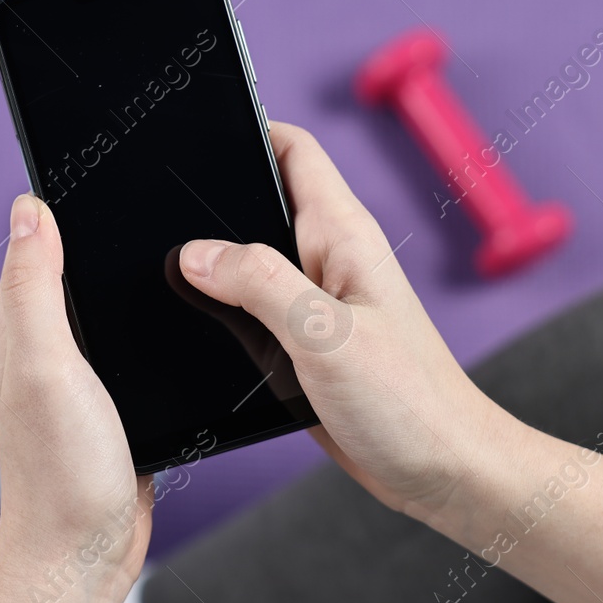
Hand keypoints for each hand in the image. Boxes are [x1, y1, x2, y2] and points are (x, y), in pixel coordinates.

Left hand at [0, 194, 151, 602]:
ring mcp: (77, 375)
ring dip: (123, 276)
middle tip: (140, 185)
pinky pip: (125, 345)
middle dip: (97, 229)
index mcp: (20, 325)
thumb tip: (28, 208)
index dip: (60, 201)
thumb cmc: (60, 469)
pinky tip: (177, 314)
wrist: (86, 552)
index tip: (92, 159)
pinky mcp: (110, 402)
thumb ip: (36, 287)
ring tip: (163, 236)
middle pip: (71, 266)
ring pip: (102, 305)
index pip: (35, 243)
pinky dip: (144, 324)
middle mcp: (43, 345)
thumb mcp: (46, 364)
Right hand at [179, 122, 512, 519]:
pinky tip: (193, 324)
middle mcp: (328, 259)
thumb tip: (194, 252)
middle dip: (211, 197)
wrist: (446, 474)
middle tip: (156, 206)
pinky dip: (220, 310)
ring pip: (250, 259)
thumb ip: (258, 283)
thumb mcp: (324, 335)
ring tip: (160, 266)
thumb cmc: (411, 404)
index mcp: (342, 234)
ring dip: (212, 261)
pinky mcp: (305, 344)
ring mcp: (317, 302)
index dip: (245, 129)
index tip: (193, 129)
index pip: (292, 150)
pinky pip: (252, 309)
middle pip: (260, 201)